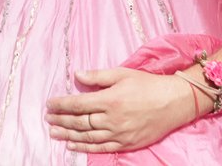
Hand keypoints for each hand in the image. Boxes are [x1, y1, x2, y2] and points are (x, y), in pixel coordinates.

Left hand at [45, 69, 193, 152]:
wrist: (174, 102)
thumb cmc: (148, 85)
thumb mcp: (122, 74)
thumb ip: (98, 77)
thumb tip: (76, 75)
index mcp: (110, 99)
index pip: (78, 104)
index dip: (61, 105)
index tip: (50, 104)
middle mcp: (112, 119)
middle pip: (80, 121)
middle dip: (61, 119)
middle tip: (48, 118)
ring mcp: (119, 133)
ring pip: (87, 136)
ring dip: (68, 134)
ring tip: (54, 132)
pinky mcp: (126, 143)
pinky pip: (100, 147)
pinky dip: (84, 147)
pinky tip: (72, 144)